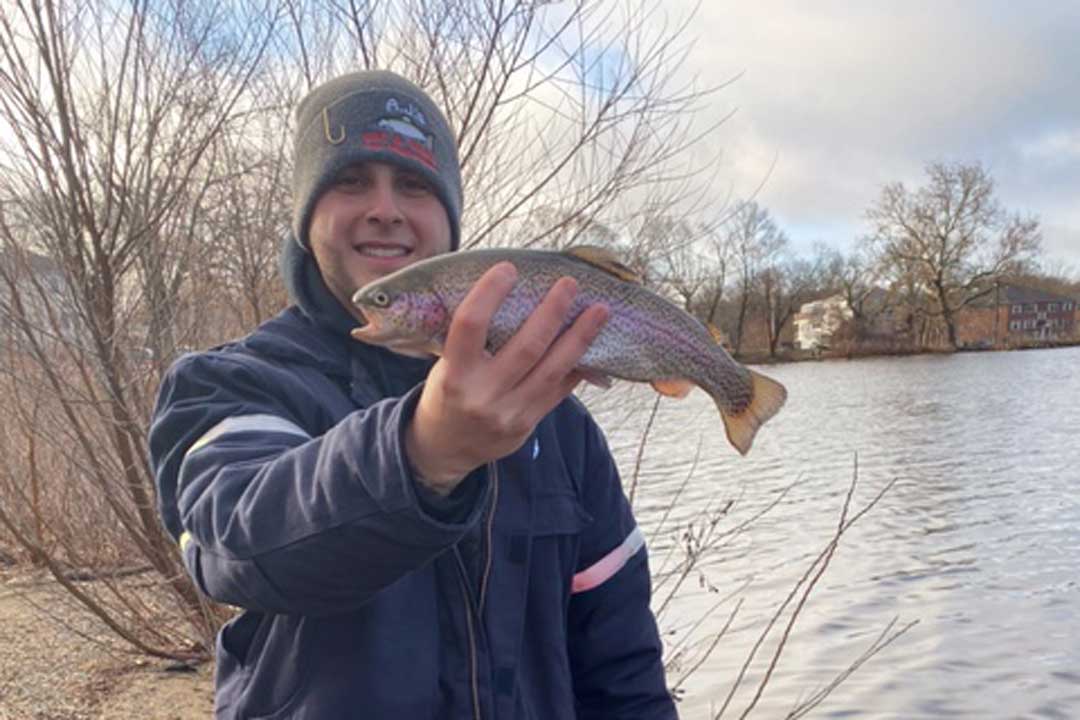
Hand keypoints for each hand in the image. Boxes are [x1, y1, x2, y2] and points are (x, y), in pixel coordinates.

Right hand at [404, 262, 608, 493]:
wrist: (446, 447)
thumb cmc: (447, 392)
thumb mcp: (446, 365)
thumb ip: (473, 339)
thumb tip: (511, 292)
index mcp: (454, 374)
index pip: (470, 326)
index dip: (489, 294)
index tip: (508, 268)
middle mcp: (482, 395)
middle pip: (526, 348)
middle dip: (552, 312)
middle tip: (569, 284)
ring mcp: (509, 413)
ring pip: (553, 370)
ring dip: (580, 337)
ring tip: (599, 310)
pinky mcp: (529, 424)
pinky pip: (561, 390)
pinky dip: (578, 364)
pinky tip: (593, 342)